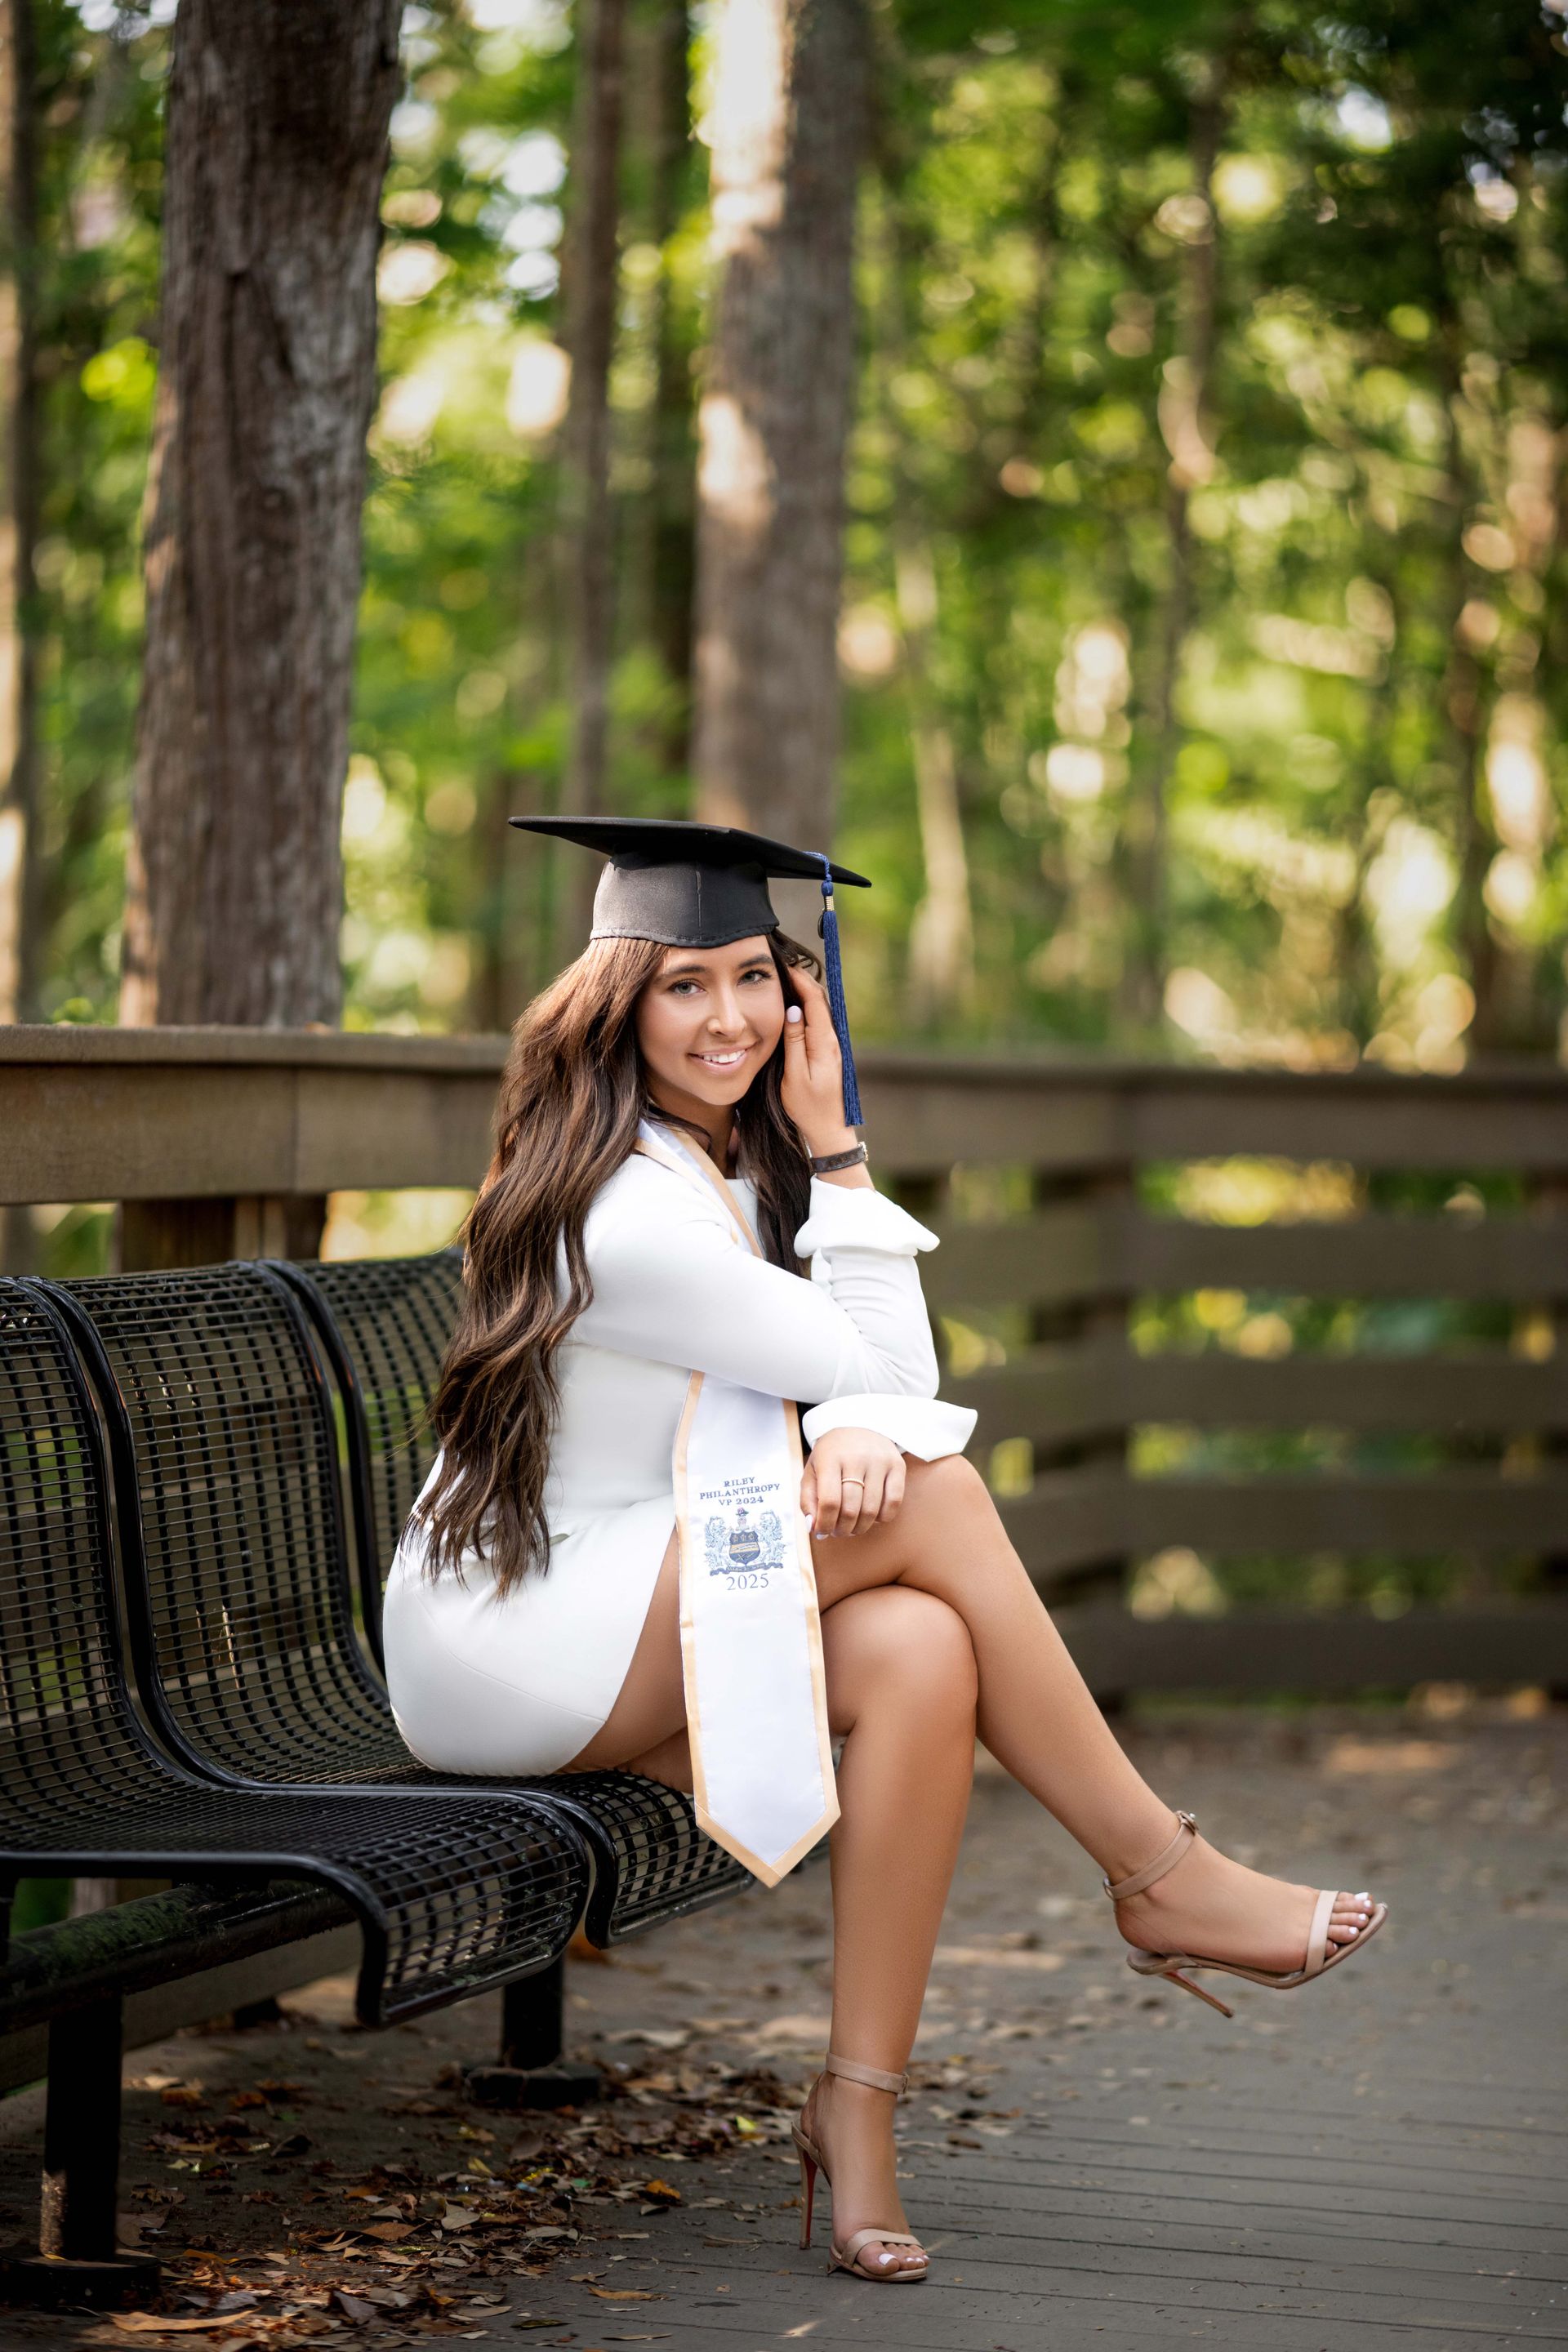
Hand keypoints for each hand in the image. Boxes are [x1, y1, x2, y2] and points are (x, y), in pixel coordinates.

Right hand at [779, 963, 855, 1159]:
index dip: (800, 980)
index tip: (784, 965)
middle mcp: (832, 1039)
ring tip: (785, 979)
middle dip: (802, 979)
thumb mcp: (794, 1075)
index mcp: (824, 1043)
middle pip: (820, 1000)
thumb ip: (794, 1042)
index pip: (815, 1001)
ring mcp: (832, 1045)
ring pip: (820, 1009)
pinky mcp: (828, 1051)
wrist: (829, 1128)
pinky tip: (794, 1004)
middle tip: (781, 966)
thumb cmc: (808, 1106)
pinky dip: (807, 1006)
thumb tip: (794, 1010)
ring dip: (805, 991)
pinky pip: (818, 1020)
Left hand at [800, 1427, 905, 1538]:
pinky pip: (893, 1503)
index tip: (822, 1532)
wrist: (859, 1425)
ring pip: (871, 1510)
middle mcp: (856, 1457)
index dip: (825, 1524)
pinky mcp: (897, 1465)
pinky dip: (881, 1518)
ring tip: (852, 1527)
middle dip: (842, 1529)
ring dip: (860, 1527)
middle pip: (850, 1509)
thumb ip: (808, 1499)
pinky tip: (872, 1515)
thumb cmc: (833, 1455)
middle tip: (838, 1531)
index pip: (829, 1502)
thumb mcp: (813, 1470)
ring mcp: (879, 1461)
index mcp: (830, 1458)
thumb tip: (814, 1527)